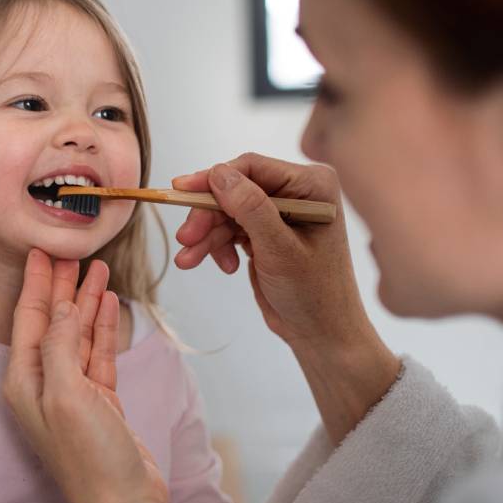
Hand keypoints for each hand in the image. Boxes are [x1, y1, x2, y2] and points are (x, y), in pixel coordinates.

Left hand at [2, 249, 176, 502]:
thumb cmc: (88, 457)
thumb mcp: (66, 394)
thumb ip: (60, 346)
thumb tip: (62, 309)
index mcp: (23, 382)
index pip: (27, 319)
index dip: (35, 282)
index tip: (39, 248)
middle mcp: (43, 385)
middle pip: (51, 322)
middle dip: (61, 285)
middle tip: (72, 248)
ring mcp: (73, 393)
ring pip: (78, 334)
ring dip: (86, 301)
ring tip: (98, 265)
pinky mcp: (101, 401)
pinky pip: (99, 352)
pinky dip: (104, 327)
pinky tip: (108, 303)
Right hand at [173, 154, 400, 442]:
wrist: (321, 334)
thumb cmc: (313, 293)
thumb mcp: (279, 249)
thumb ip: (250, 208)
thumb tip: (218, 172)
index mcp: (311, 185)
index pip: (252, 168)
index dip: (214, 178)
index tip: (181, 190)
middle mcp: (297, 192)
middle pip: (234, 190)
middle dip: (208, 215)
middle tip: (184, 240)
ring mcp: (280, 213)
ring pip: (227, 211)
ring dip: (207, 236)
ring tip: (188, 261)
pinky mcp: (266, 233)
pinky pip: (231, 229)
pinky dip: (219, 246)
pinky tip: (224, 267)